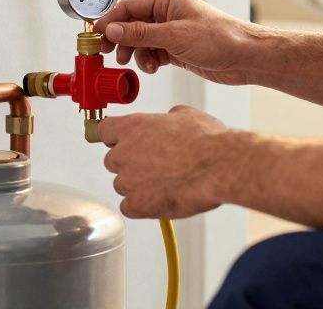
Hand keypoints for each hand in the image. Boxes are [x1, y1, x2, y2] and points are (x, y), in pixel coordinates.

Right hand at [94, 0, 282, 85]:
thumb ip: (141, 33)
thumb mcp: (174, 35)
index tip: (96, 36)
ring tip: (142, 64)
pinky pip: (153, 53)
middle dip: (121, 40)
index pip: (129, 7)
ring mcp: (172, 32)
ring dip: (136, 54)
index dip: (110, 21)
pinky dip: (149, 62)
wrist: (246, 58)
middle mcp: (168, 14)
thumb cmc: (220, 38)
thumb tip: (114, 29)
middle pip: (132, 25)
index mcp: (167, 1)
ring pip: (141, 42)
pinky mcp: (177, 49)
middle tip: (111, 54)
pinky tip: (155, 68)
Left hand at [100, 105, 228, 218]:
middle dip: (129, 163)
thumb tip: (169, 120)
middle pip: (112, 160)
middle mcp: (124, 153)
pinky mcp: (137, 204)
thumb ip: (167, 118)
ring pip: (121, 185)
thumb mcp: (185, 115)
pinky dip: (140, 206)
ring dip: (136, 185)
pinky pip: (128, 207)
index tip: (119, 141)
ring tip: (163, 183)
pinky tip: (158, 199)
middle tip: (153, 165)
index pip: (104, 131)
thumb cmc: (206, 141)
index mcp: (132, 127)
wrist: (218, 166)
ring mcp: (128, 180)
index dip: (114, 137)